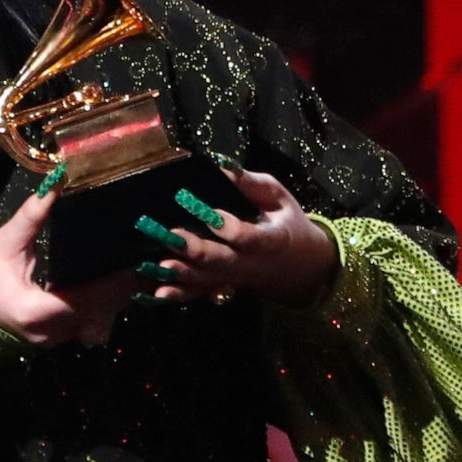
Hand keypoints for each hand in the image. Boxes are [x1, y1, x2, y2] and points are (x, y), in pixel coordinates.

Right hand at [0, 169, 137, 346]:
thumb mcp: (4, 242)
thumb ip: (32, 216)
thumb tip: (56, 183)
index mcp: (36, 311)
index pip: (85, 297)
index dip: (112, 282)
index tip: (133, 261)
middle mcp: (50, 332)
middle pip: (98, 311)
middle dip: (122, 288)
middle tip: (145, 260)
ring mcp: (54, 339)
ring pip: (97, 321)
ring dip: (115, 299)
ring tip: (136, 272)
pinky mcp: (56, 336)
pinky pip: (88, 324)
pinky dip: (102, 306)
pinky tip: (114, 286)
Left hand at [133, 156, 337, 306]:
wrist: (304, 268)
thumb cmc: (287, 223)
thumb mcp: (278, 197)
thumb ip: (250, 183)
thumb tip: (220, 166)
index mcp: (272, 240)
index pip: (250, 237)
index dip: (230, 228)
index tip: (209, 213)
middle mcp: (252, 264)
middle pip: (223, 261)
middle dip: (196, 250)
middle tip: (172, 235)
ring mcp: (236, 279)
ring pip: (208, 281)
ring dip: (182, 274)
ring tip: (158, 266)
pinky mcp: (224, 286)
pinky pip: (200, 293)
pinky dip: (179, 295)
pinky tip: (157, 293)